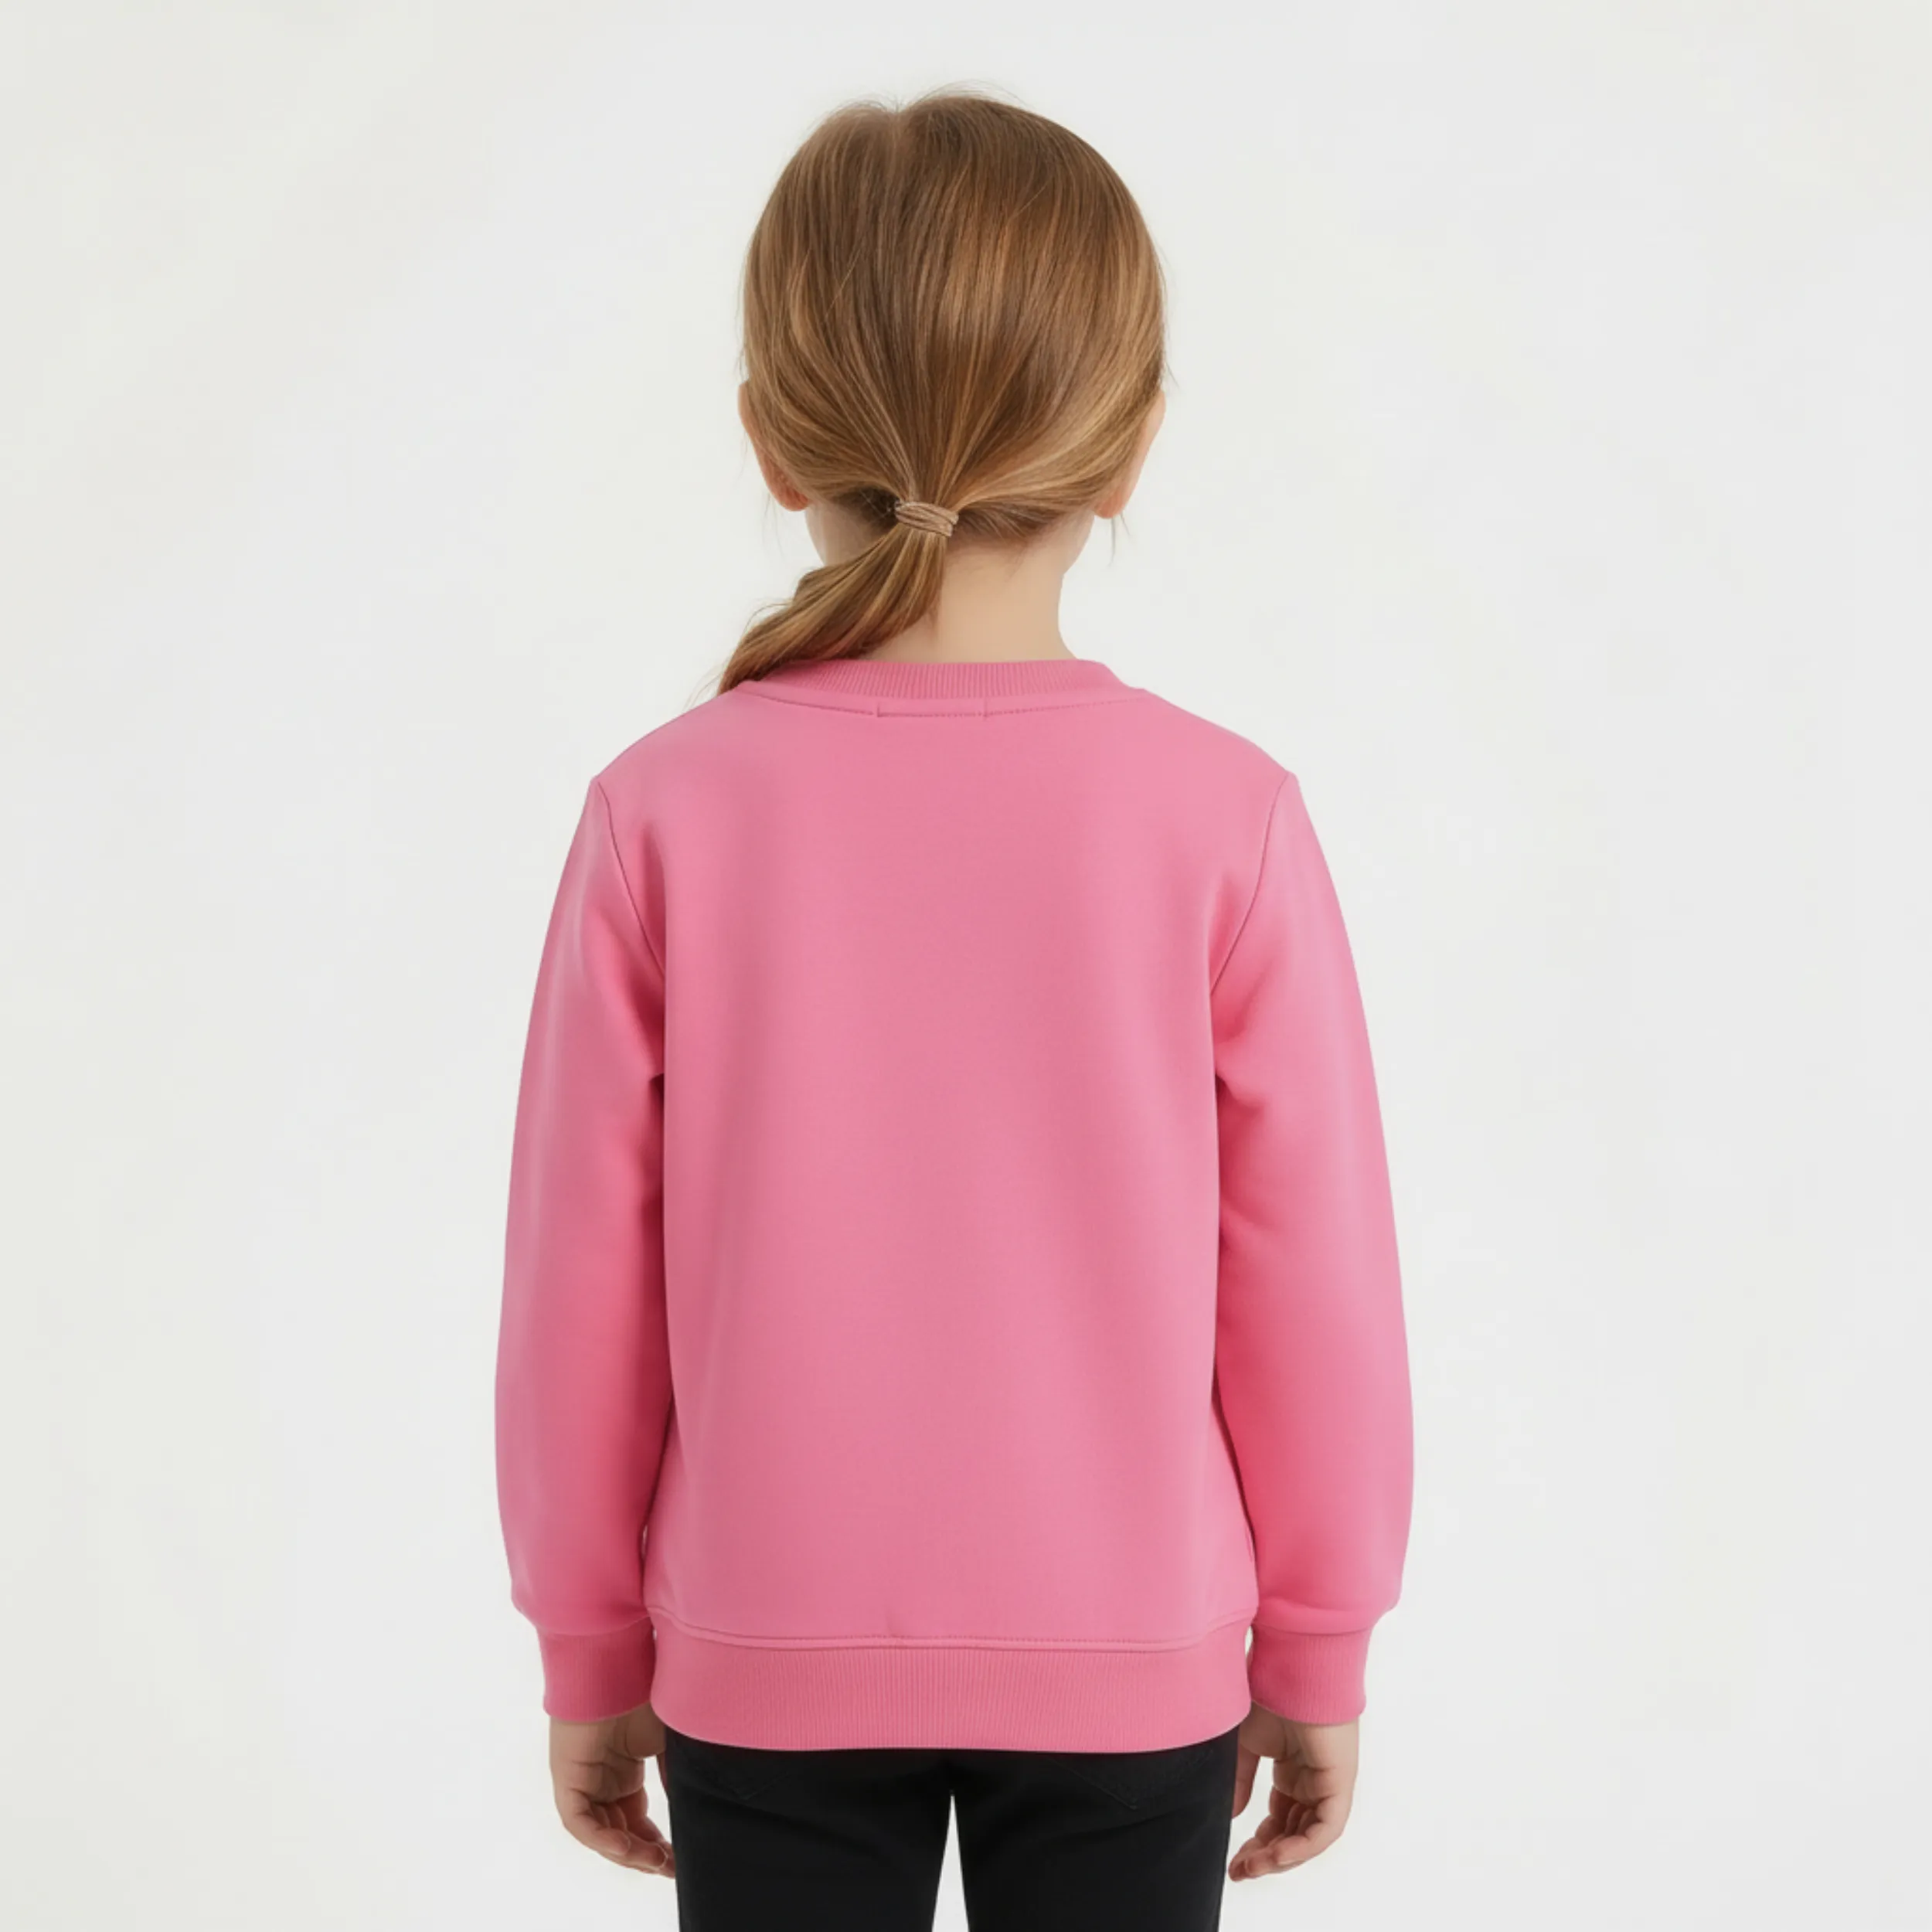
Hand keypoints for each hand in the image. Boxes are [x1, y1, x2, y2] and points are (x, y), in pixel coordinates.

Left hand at [549, 1704, 675, 1877]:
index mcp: (623, 1771)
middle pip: (620, 1832)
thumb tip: (692, 1807)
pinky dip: (602, 1837)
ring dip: (627, 1851)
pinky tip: (626, 1845)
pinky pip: (580, 1821)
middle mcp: (601, 1780)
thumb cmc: (646, 1692)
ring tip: (656, 1861)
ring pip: (601, 1832)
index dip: (657, 1844)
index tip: (679, 1860)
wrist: (618, 1665)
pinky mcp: (566, 1779)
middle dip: (645, 1854)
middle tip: (671, 1868)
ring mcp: (583, 1780)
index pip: (637, 1821)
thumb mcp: (670, 1741)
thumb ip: (676, 1774)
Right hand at [1227, 1702, 1357, 1879]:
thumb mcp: (1244, 1743)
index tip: (1234, 1861)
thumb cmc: (1267, 1691)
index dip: (1257, 1843)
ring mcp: (1328, 1782)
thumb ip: (1239, 1780)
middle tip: (1239, 1872)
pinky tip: (1275, 1855)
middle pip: (1293, 1833)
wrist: (1290, 1666)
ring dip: (1280, 1857)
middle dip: (1265, 1857)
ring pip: (1309, 1837)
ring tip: (1251, 1868)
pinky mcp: (1339, 1782)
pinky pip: (1325, 1828)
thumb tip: (1232, 1816)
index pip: (1279, 1819)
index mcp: (1293, 1769)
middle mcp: (1313, 1780)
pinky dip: (1302, 1846)